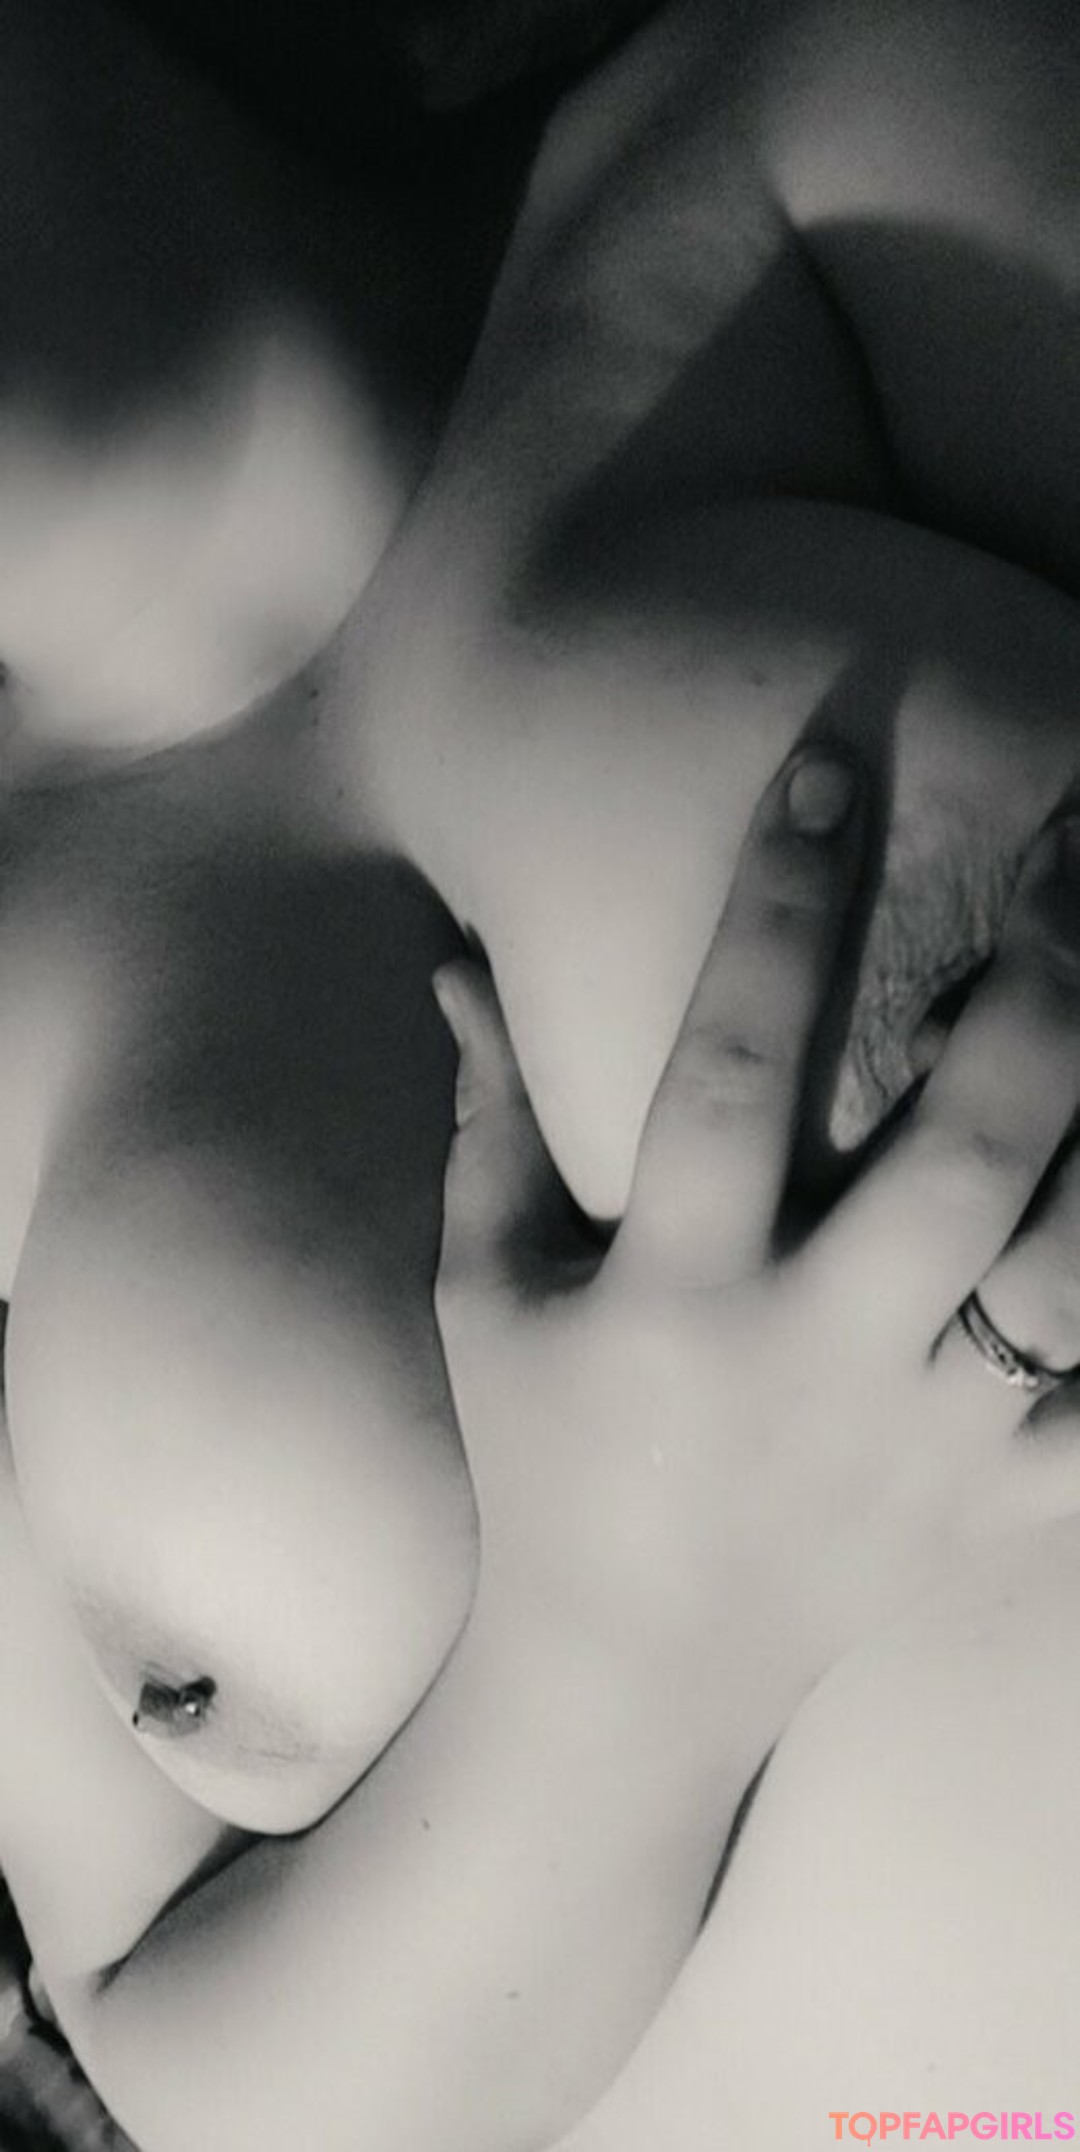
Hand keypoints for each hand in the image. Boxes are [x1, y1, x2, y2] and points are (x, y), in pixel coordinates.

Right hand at [434, 744, 1079, 1756]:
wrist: (629, 1688)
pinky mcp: (1001, 1507)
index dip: (781, 908)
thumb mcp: (487, 1294)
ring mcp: (929, 1445)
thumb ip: (488, 1120)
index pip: (733, 1069)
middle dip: (1037, 980)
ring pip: (1073, 1266)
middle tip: (1077, 838)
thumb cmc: (549, 1462)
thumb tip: (453, 959)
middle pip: (963, 1152)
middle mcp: (816, 1361)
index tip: (832, 766)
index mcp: (674, 1296)